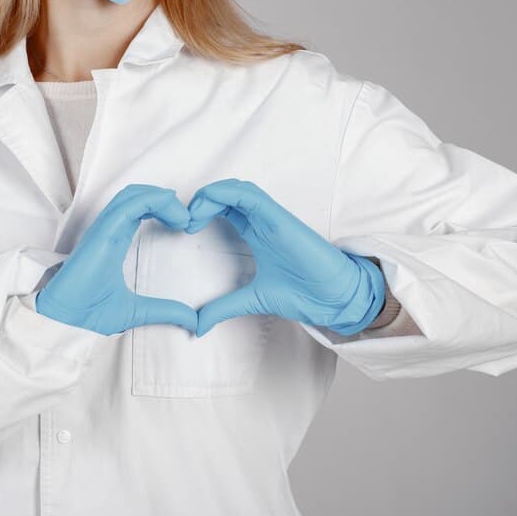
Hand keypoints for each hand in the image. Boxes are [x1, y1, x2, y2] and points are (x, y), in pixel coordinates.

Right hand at [36, 184, 197, 334]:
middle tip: (187, 217)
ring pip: (134, 195)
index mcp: (115, 240)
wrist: (66, 321)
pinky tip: (174, 218)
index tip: (185, 225)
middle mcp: (109, 230)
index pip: (139, 209)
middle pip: (137, 195)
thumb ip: (165, 311)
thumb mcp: (138, 312)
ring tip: (183, 216)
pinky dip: (154, 203)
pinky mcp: (102, 233)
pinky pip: (129, 206)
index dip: (163, 208)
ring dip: (162, 198)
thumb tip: (193, 321)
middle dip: (165, 199)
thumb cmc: (89, 313)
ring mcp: (104, 229)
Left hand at [187, 179, 384, 336]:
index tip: (184, 229)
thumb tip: (198, 325)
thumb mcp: (250, 300)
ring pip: (237, 189)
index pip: (224, 208)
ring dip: (211, 194)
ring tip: (193, 214)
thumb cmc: (302, 293)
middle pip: (227, 194)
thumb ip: (223, 308)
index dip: (201, 211)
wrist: (333, 298)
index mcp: (255, 232)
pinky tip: (209, 207)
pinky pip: (251, 196)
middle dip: (201, 200)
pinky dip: (227, 195)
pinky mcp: (280, 218)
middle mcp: (262, 221)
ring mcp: (271, 218)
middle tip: (183, 219)